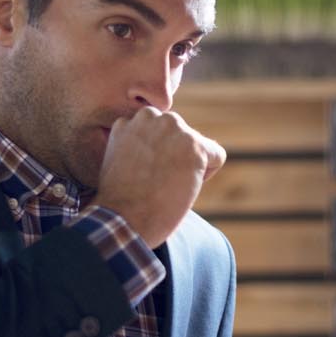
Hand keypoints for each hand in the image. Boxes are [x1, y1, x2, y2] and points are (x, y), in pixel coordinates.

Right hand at [95, 107, 225, 248]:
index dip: (155, 158)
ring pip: (196, 144)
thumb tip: (161, 144)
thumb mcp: (119, 160)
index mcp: (129, 119)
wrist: (123, 220)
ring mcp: (173, 128)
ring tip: (167, 185)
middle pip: (179, 135)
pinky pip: (216, 155)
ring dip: (189, 165)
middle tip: (157, 183)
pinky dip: (207, 174)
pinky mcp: (194, 145)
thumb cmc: (119, 200)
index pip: (158, 132)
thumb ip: (137, 143)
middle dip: (175, 157)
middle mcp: (150, 116)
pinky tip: (184, 187)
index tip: (144, 177)